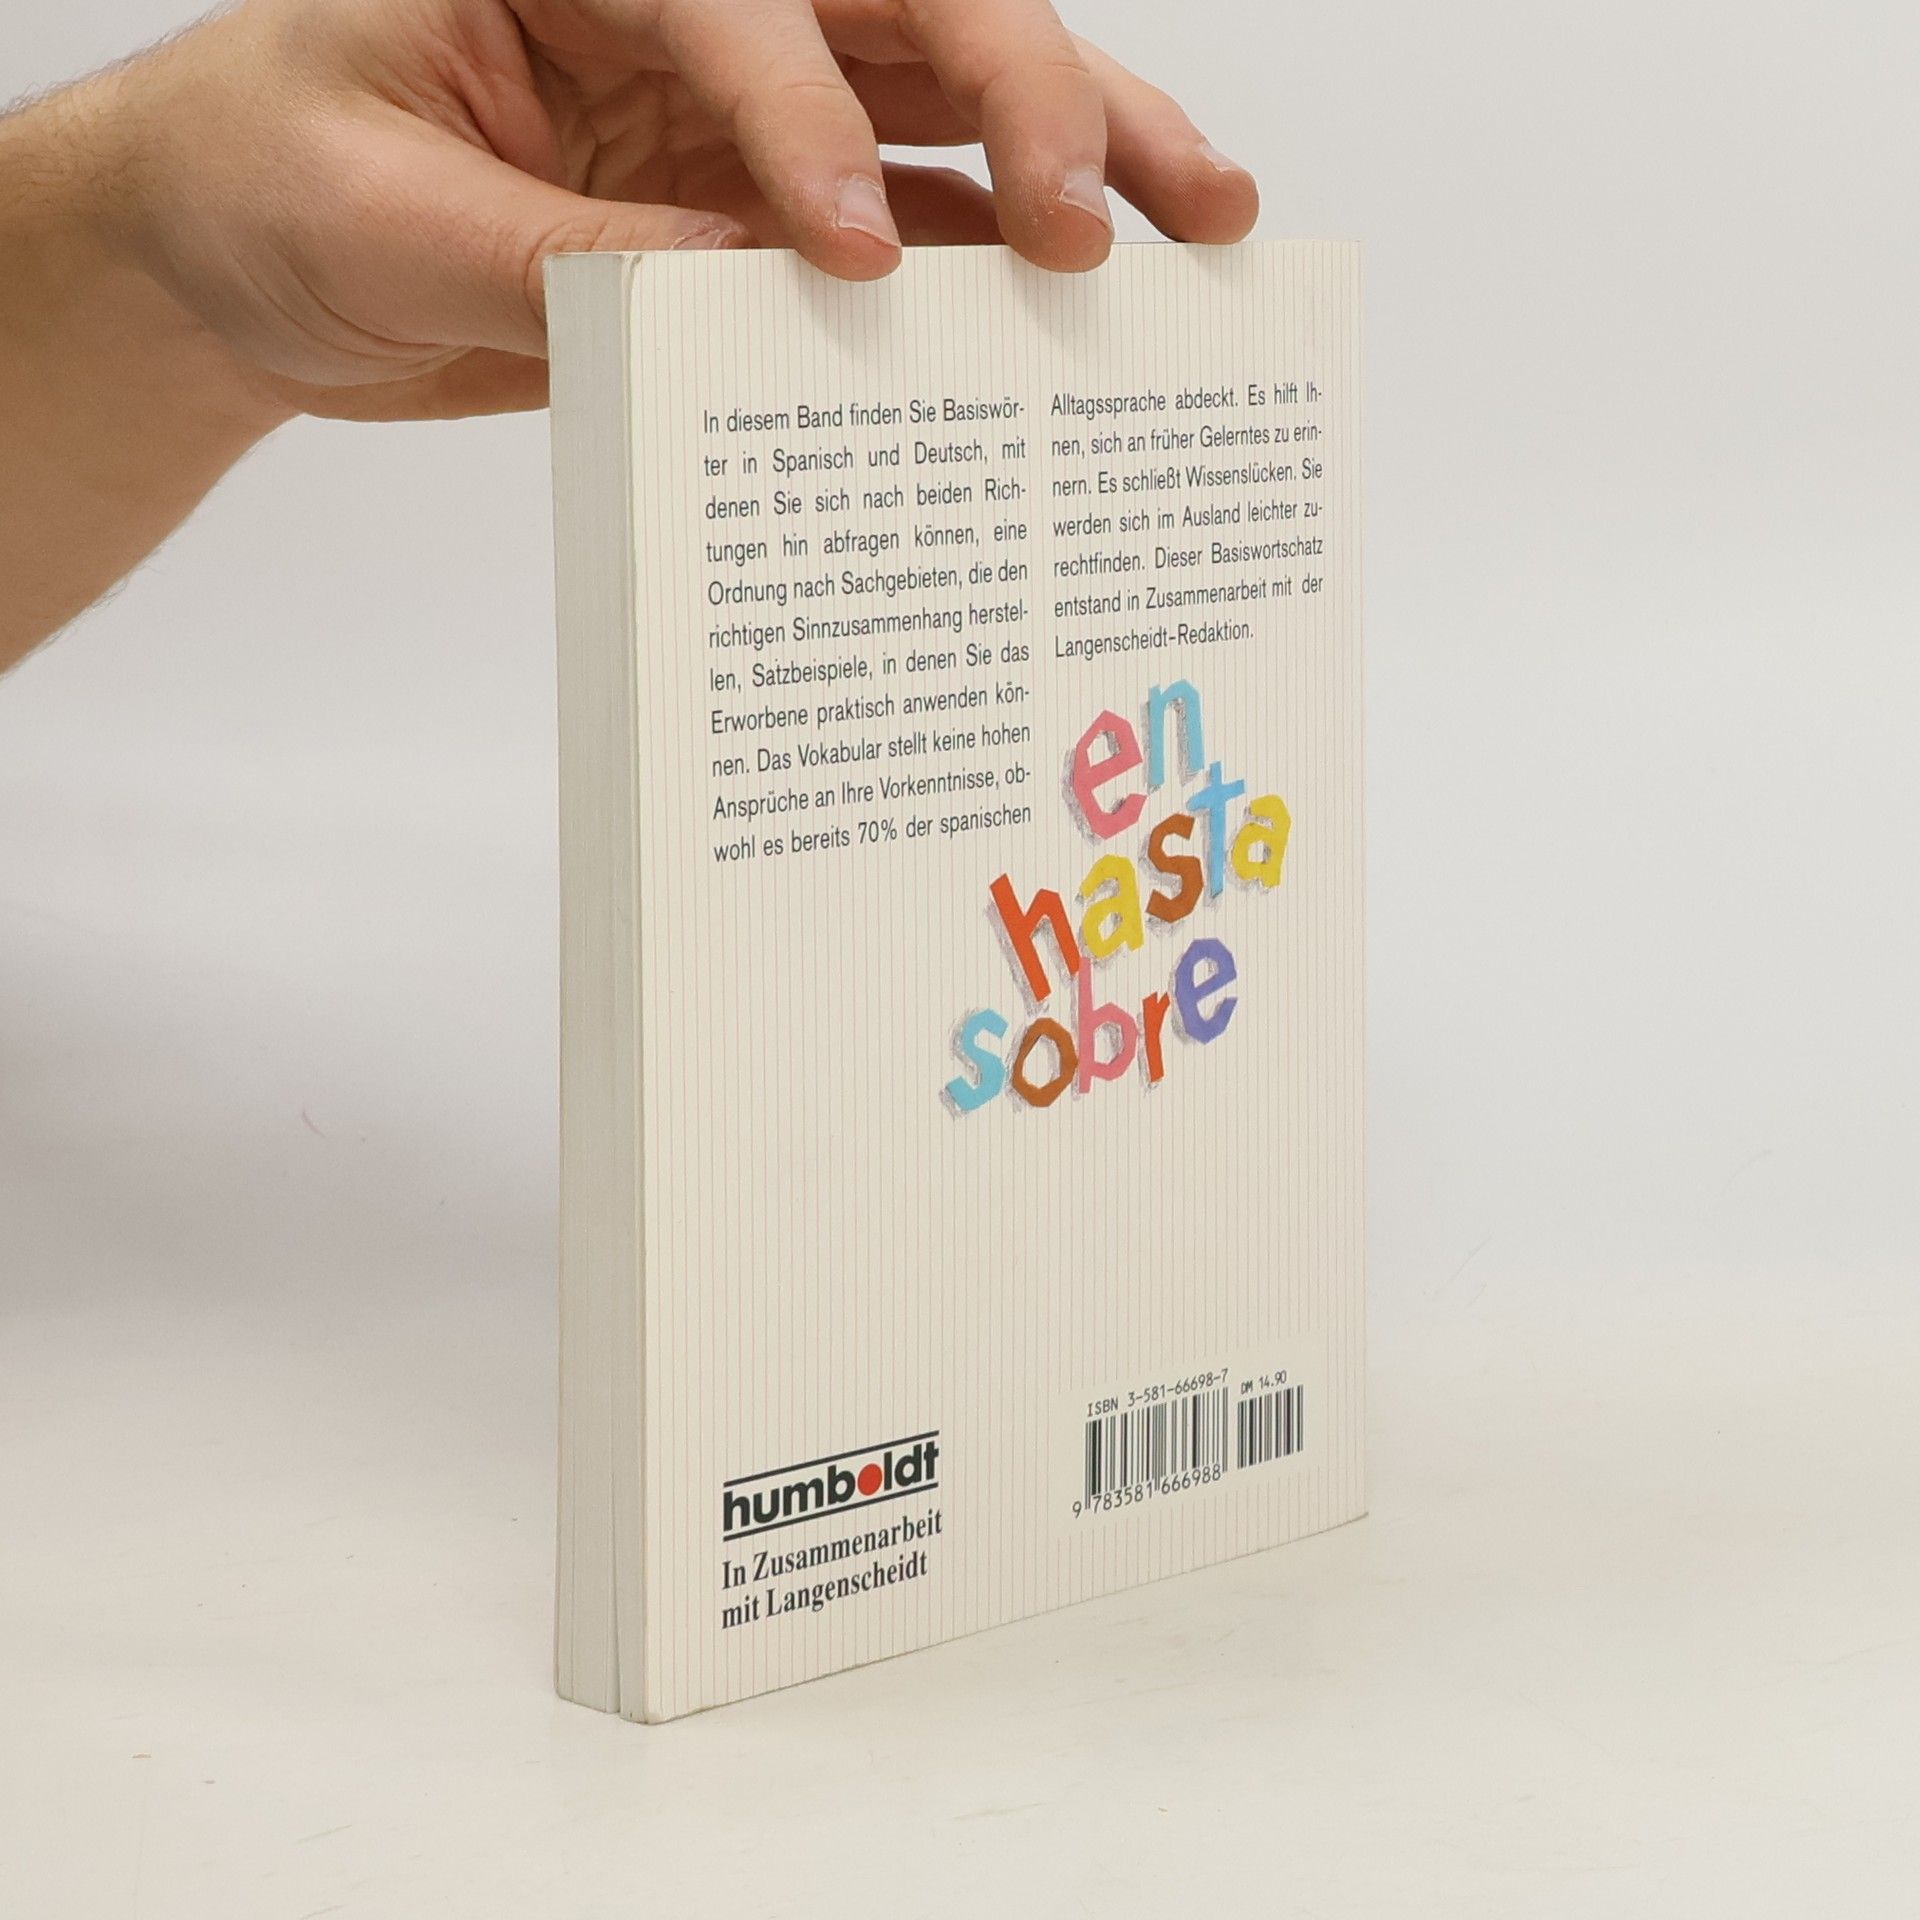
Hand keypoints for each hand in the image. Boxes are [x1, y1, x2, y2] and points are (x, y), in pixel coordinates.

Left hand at [75, 0, 1258, 422]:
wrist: (246, 258)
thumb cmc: (274, 177)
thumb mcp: (379, 214)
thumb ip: (553, 260)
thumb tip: (729, 312)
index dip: (801, 117)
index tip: (842, 256)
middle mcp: (694, 14)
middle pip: (903, 10)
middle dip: (1024, 98)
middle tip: (1099, 214)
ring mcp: (742, 114)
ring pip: (945, 103)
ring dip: (1074, 153)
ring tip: (1195, 217)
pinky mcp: (760, 211)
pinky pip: (907, 221)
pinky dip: (989, 265)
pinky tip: (1076, 303)